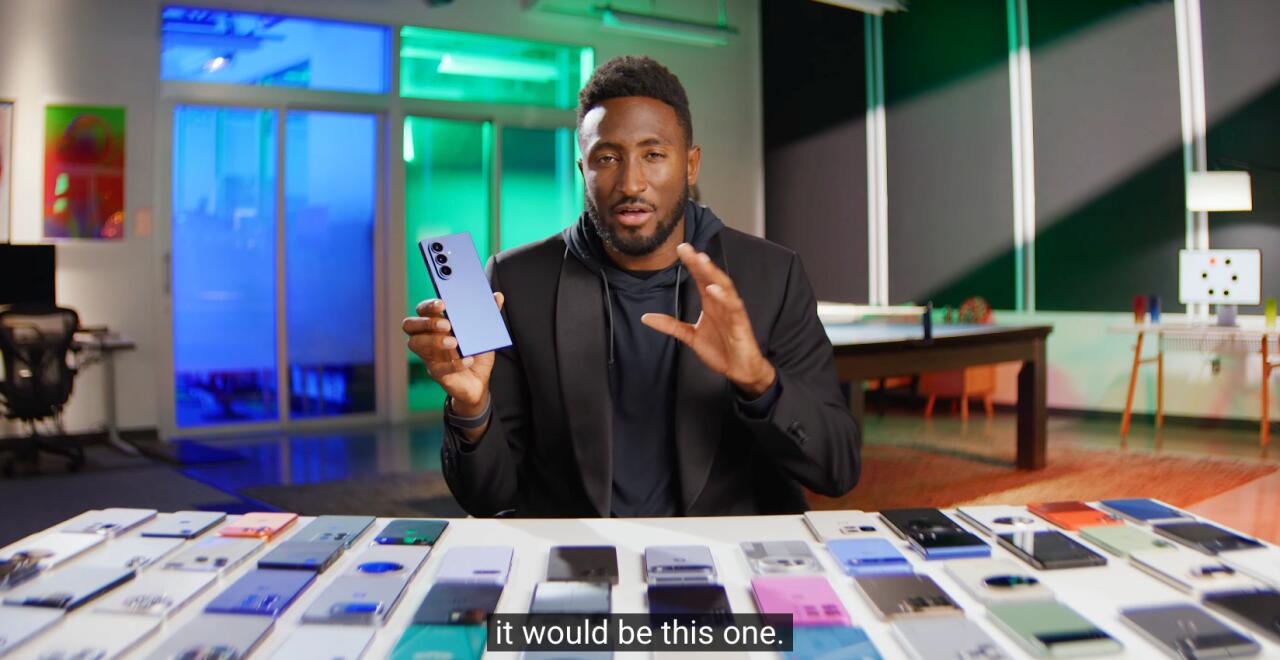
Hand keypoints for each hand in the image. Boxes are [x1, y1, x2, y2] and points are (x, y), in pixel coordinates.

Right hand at [403, 293, 504, 415]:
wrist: (479, 380)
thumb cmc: (475, 352)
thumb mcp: (483, 332)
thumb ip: (488, 314)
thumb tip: (498, 296)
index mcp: (436, 324)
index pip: (422, 310)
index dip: (428, 305)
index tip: (442, 303)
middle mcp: (427, 338)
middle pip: (409, 325)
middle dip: (426, 322)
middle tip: (447, 324)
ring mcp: (430, 355)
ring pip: (414, 344)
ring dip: (433, 341)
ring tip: (454, 342)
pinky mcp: (437, 373)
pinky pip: (437, 368)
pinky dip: (454, 364)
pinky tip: (468, 360)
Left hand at [641, 243, 776, 397]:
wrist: (740, 370)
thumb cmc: (720, 349)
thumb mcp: (690, 336)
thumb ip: (670, 325)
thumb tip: (646, 318)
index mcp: (710, 303)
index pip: (700, 278)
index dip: (691, 263)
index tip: (680, 249)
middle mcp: (721, 303)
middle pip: (711, 276)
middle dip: (699, 262)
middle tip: (687, 248)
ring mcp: (731, 311)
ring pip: (724, 286)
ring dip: (712, 273)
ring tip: (701, 260)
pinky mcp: (740, 323)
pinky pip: (733, 307)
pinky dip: (724, 297)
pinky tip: (714, 289)